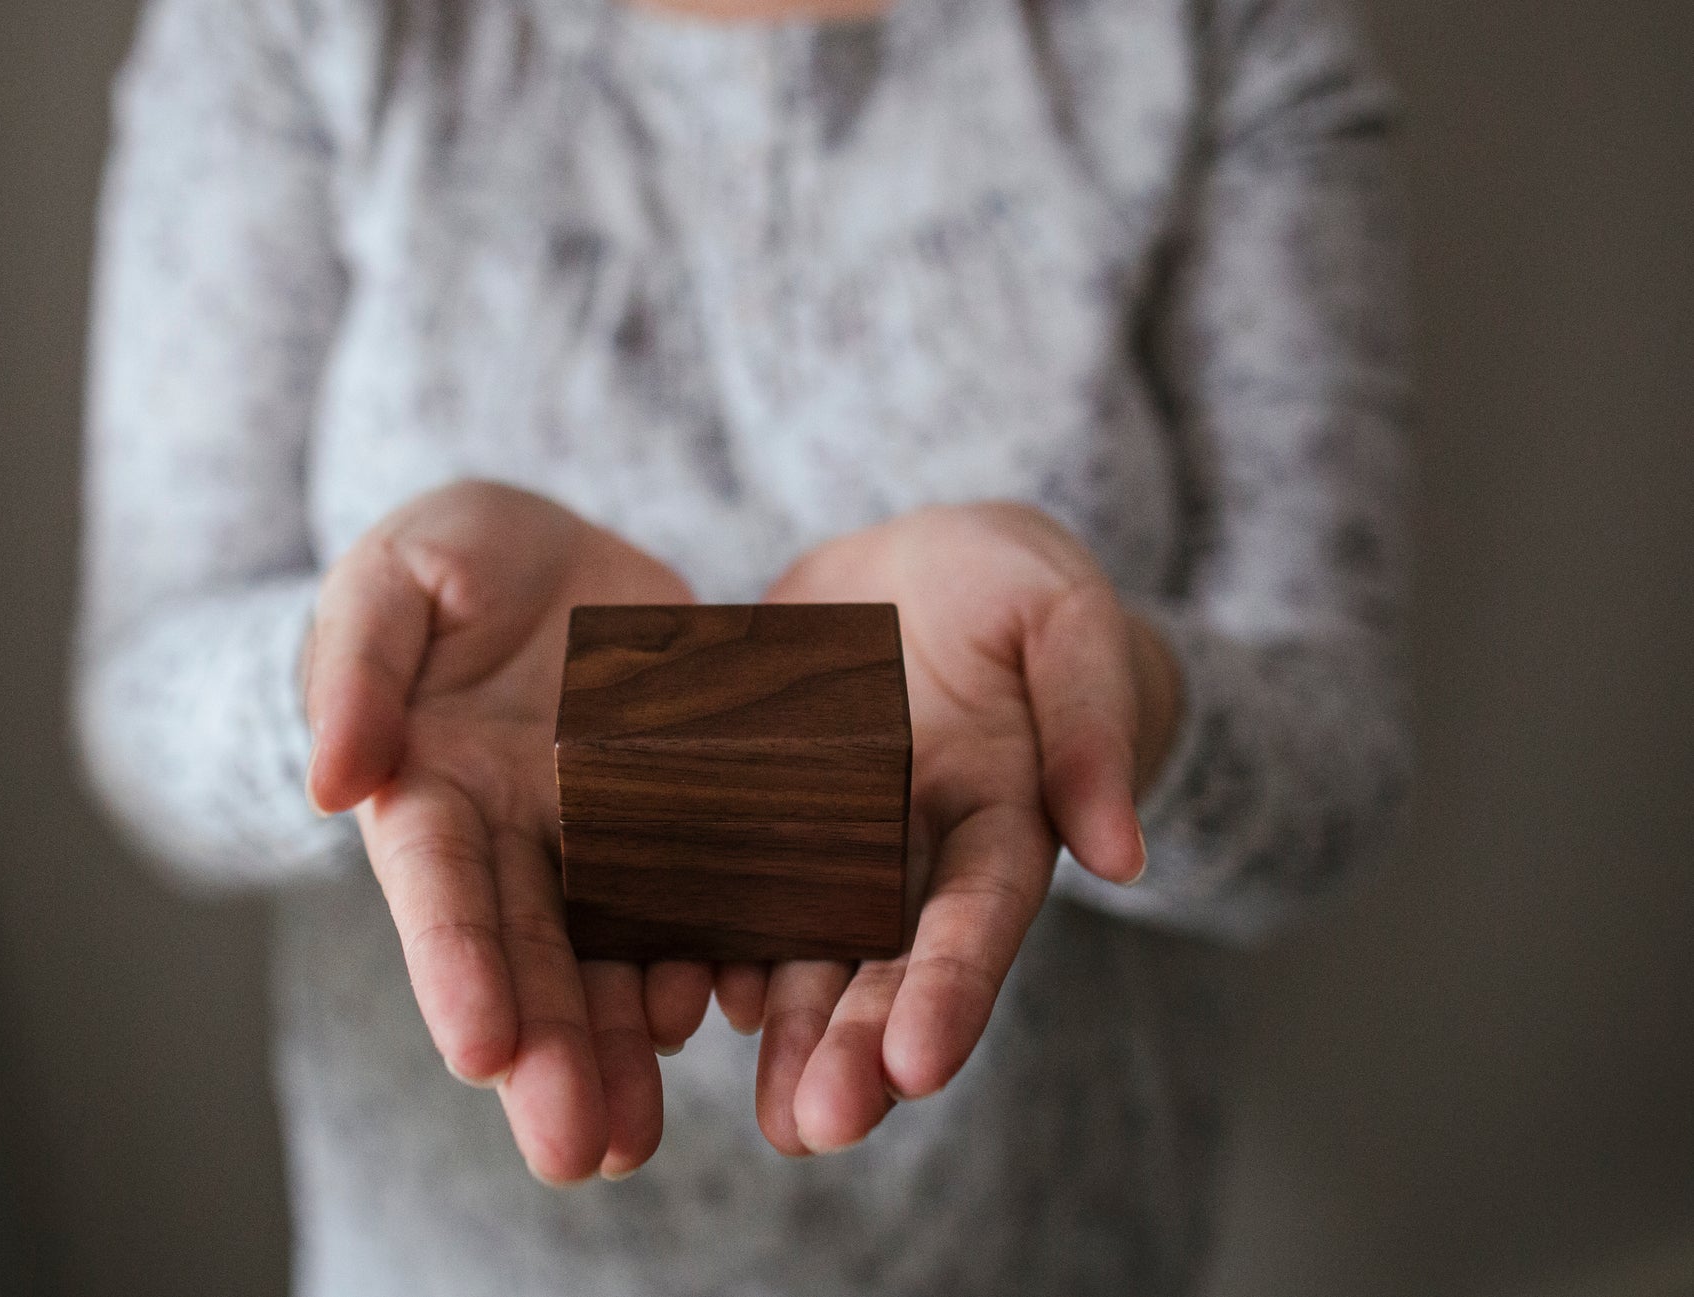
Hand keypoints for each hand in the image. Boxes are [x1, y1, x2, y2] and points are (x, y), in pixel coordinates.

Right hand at [301, 481, 710, 1182]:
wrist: (553, 551)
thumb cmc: (448, 558)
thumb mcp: (392, 579)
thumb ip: (360, 665)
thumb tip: (336, 782)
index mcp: (430, 787)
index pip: (440, 889)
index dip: (456, 968)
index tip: (482, 1052)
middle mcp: (511, 834)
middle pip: (528, 954)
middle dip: (549, 1053)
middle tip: (579, 1152)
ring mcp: (596, 834)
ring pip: (608, 954)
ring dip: (619, 1048)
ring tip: (635, 1138)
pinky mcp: (676, 816)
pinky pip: (691, 897)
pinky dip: (701, 961)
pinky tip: (719, 1021)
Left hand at [714, 502, 1182, 1154]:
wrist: (908, 570)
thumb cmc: (1005, 582)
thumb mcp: (1060, 619)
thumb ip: (1090, 722)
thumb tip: (1124, 855)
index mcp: (997, 815)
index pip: (981, 913)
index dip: (954, 989)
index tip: (920, 1066)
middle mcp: (911, 854)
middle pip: (887, 963)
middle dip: (855, 1046)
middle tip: (816, 1128)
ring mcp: (830, 845)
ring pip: (806, 954)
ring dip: (787, 1037)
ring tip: (768, 1120)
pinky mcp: (752, 815)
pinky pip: (724, 890)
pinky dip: (706, 952)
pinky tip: (673, 1011)